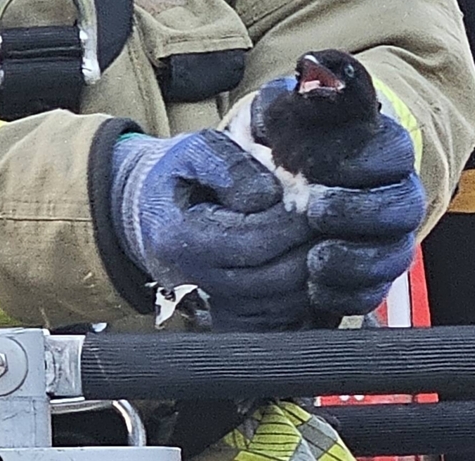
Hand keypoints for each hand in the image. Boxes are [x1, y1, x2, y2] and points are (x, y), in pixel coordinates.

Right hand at [110, 129, 312, 330]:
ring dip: (311, 272)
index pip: (256, 241)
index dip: (293, 221)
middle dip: (308, 245)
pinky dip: (301, 299)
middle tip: (323, 219)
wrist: (151, 213)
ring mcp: (211, 309)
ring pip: (284, 306)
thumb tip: (271, 195)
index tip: (311, 198)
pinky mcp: (229, 321)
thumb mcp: (197, 150)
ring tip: (315, 237)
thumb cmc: (181, 176)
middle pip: (276, 279)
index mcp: (181, 240)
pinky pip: (279, 324)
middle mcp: (193, 283)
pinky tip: (302, 262)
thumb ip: (232, 166)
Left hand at [251, 78, 426, 317]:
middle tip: (313, 209)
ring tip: (316, 257)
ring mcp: (390, 238)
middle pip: (401, 206)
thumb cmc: (290, 139)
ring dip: (355, 259)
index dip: (358, 159)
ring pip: (393, 255)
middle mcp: (397, 193)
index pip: (392, 151)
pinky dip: (347, 293)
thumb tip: (315, 67)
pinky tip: (316, 285)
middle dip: (358, 211)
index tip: (314, 164)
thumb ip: (304, 88)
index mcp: (384, 146)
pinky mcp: (374, 277)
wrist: (283, 182)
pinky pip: (373, 293)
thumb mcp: (288, 107)